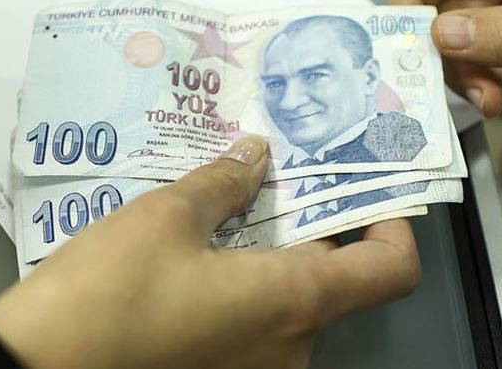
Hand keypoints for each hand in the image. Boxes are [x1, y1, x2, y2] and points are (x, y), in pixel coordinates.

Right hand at [0, 136, 419, 368]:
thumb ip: (222, 184)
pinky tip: (197, 255)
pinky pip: (254, 325)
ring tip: (225, 207)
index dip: (393, 225)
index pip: (391, 270)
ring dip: (268, 254)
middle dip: (309, 226)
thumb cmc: (109, 292)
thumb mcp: (165, 219)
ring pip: (288, 301)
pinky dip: (242, 286)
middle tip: (275, 176)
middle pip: (333, 280)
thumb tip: (255, 155)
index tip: (363, 190)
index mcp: (293, 301)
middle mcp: (290, 346)